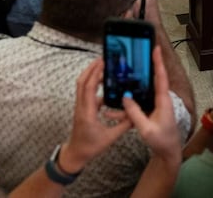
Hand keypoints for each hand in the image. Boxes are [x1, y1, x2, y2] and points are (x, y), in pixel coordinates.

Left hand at [55, 58, 131, 173]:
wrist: (76, 153)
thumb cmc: (90, 147)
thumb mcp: (110, 137)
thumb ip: (124, 125)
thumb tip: (136, 114)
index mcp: (87, 112)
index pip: (88, 88)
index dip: (94, 73)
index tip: (102, 63)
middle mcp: (81, 107)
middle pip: (82, 81)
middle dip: (91, 68)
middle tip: (102, 59)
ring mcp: (80, 107)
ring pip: (82, 85)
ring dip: (90, 74)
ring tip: (103, 67)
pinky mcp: (82, 108)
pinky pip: (85, 92)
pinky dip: (93, 84)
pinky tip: (104, 85)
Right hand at [123, 46, 181, 162]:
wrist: (168, 152)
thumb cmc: (162, 141)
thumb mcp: (146, 129)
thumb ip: (135, 114)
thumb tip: (125, 98)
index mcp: (163, 101)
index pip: (161, 77)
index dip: (158, 62)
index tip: (156, 48)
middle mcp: (160, 99)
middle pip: (150, 79)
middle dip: (141, 68)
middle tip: (133, 55)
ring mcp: (154, 104)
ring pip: (139, 93)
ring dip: (127, 91)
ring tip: (114, 82)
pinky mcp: (149, 110)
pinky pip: (136, 105)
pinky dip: (125, 107)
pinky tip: (111, 110)